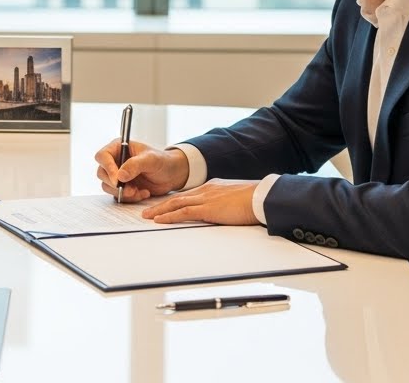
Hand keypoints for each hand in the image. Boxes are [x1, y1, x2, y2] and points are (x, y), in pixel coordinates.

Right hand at [94, 139, 188, 202]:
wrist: (172, 174)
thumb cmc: (162, 161)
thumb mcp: (151, 160)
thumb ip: (135, 165)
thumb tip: (119, 176)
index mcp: (119, 148)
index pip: (103, 156)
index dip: (108, 168)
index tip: (118, 180)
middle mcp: (115, 161)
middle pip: (102, 173)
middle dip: (115, 184)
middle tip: (130, 189)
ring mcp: (118, 175)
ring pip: (108, 186)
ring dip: (123, 192)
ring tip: (138, 191)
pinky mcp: (122, 187)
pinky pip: (118, 196)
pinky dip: (130, 198)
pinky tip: (143, 193)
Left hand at [141, 179, 259, 224]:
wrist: (261, 196)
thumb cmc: (255, 199)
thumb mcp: (237, 199)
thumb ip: (226, 203)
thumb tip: (224, 211)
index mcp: (212, 187)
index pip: (188, 195)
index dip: (174, 201)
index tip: (165, 205)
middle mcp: (206, 190)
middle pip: (178, 198)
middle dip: (161, 205)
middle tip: (148, 211)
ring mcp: (205, 198)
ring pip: (176, 204)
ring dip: (159, 210)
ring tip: (147, 216)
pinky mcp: (207, 209)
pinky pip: (183, 213)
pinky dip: (169, 216)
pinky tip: (159, 221)